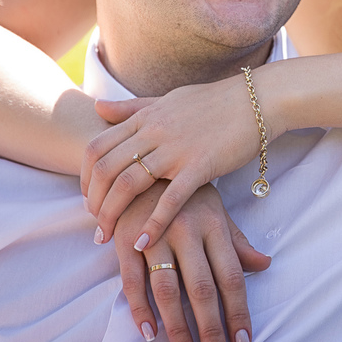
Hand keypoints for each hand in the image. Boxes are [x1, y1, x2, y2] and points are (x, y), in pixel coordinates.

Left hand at [82, 74, 270, 250]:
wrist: (257, 100)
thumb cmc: (215, 102)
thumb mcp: (168, 99)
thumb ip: (133, 107)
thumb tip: (98, 107)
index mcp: (145, 118)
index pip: (97, 147)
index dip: (85, 177)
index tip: (88, 198)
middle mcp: (154, 132)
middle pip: (105, 169)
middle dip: (93, 201)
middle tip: (95, 224)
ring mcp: (176, 149)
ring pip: (128, 184)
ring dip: (112, 214)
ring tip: (107, 236)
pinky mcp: (200, 166)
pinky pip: (169, 199)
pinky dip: (152, 224)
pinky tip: (143, 242)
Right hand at [113, 181, 270, 341]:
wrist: (141, 162)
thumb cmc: (185, 193)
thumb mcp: (215, 211)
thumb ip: (237, 241)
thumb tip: (265, 264)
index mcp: (214, 225)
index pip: (232, 276)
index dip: (238, 311)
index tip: (243, 341)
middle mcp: (187, 230)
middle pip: (202, 288)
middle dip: (211, 327)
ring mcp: (155, 235)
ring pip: (168, 289)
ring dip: (178, 327)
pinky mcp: (126, 239)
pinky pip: (132, 281)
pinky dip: (140, 309)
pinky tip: (150, 332)